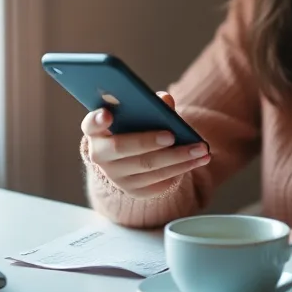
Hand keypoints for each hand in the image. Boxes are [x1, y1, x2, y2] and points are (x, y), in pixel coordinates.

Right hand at [82, 91, 210, 198]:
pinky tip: (195, 162)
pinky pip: (157, 183)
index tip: (107, 114)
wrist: (131, 160)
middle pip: (122, 149)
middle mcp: (100, 156)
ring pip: (147, 168)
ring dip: (177, 158)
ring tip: (201, 150)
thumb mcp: (138, 115)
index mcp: (97, 132)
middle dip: (148, 141)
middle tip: (173, 135)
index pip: (90, 125)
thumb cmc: (134, 128)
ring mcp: (116, 176)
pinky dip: (179, 171)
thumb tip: (165, 101)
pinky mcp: (133, 191)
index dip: (96, 120)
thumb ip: (150, 105)